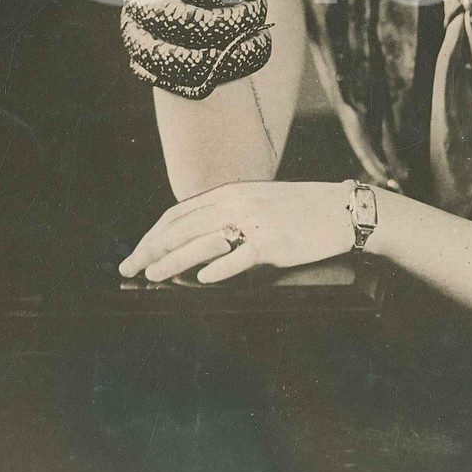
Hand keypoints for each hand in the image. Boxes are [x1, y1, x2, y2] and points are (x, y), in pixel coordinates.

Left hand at [118, 181, 356, 283]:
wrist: (342, 210)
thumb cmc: (300, 209)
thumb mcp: (258, 202)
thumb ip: (227, 214)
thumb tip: (194, 239)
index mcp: (231, 192)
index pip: (179, 213)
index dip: (152, 234)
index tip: (135, 253)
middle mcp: (237, 203)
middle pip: (182, 227)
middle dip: (150, 249)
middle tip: (129, 268)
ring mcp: (254, 222)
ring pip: (202, 242)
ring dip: (172, 260)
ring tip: (151, 275)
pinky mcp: (273, 243)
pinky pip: (239, 256)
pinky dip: (218, 268)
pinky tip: (202, 279)